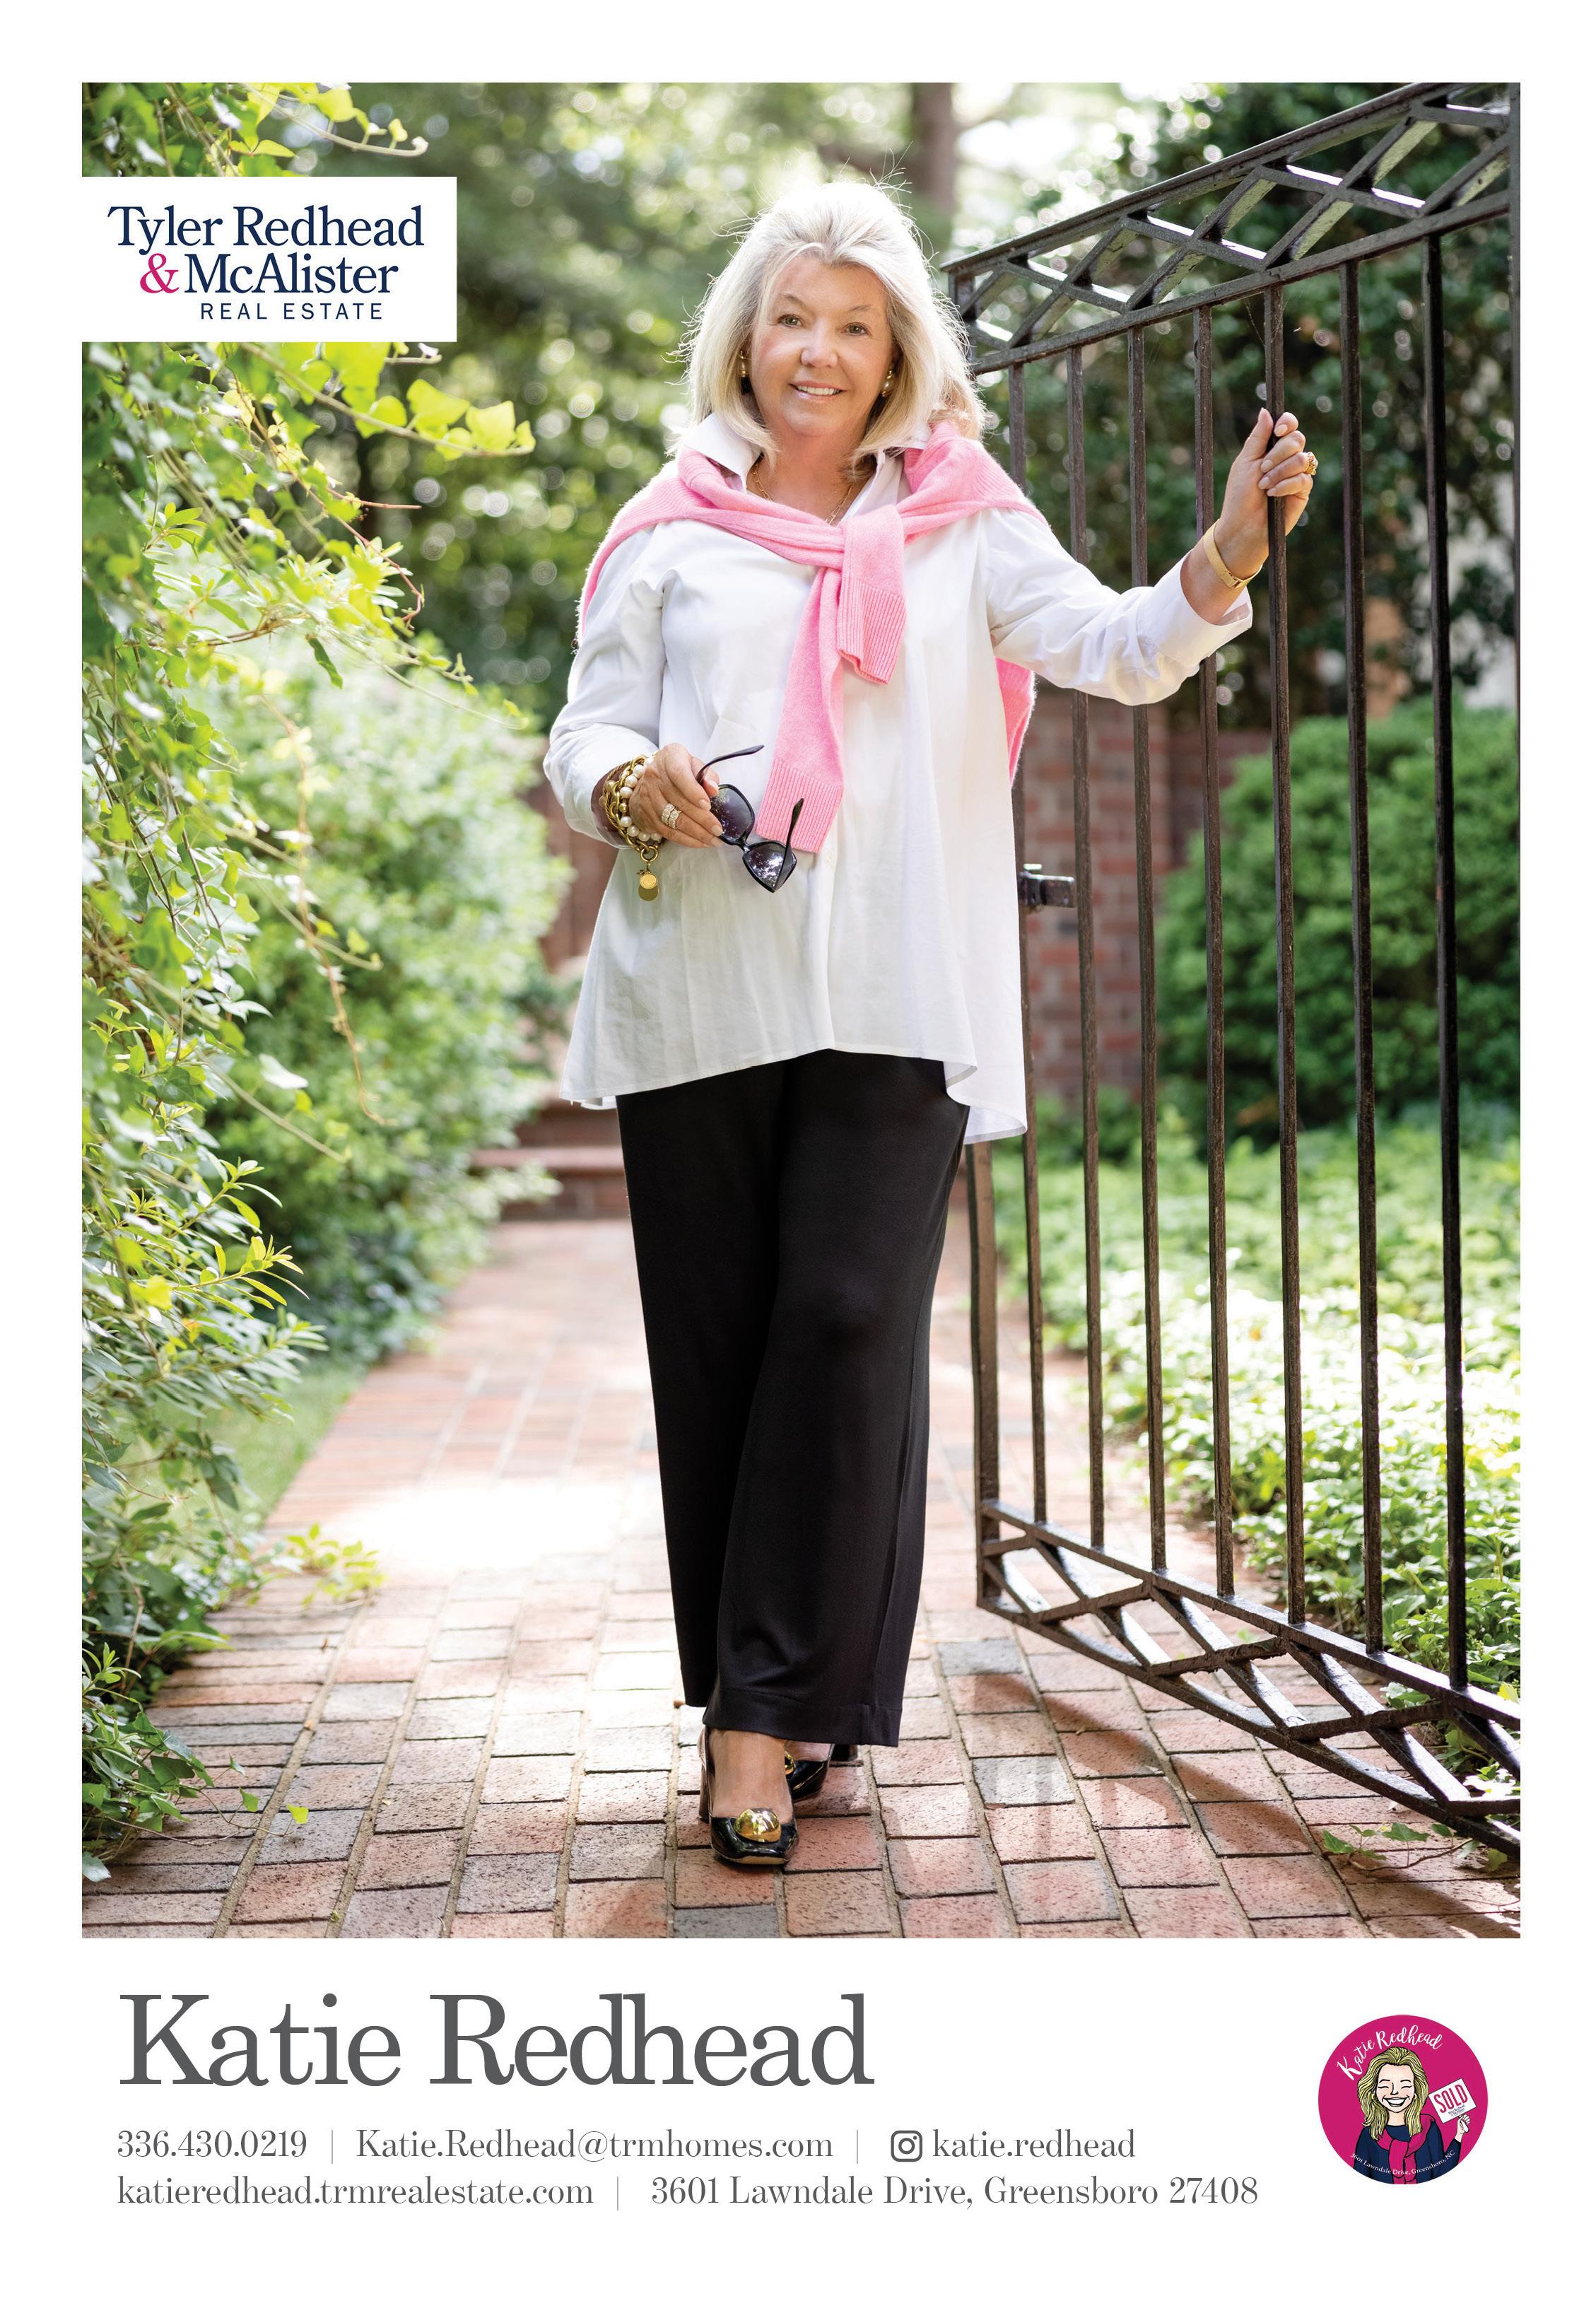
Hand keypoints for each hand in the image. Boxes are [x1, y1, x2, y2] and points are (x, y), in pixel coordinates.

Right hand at [592, 744, 722, 848]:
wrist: (650, 779)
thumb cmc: (679, 770)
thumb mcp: (693, 764)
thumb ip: (707, 774)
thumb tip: (713, 789)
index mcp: (669, 758)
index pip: (679, 774)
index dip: (693, 791)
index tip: (708, 805)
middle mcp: (655, 776)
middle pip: (679, 802)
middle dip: (702, 819)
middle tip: (718, 830)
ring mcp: (648, 796)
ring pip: (673, 820)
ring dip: (696, 833)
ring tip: (713, 840)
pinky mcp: (646, 814)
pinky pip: (667, 832)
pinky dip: (685, 840)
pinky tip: (700, 842)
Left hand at [1214, 407, 1317, 577]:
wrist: (1243, 527)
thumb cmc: (1240, 496)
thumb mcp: (1245, 462)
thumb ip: (1258, 437)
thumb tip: (1266, 411)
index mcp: (1271, 447)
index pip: (1289, 425)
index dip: (1287, 423)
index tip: (1278, 431)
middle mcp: (1286, 458)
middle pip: (1297, 439)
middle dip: (1279, 453)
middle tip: (1262, 468)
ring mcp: (1296, 474)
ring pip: (1302, 458)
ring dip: (1280, 471)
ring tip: (1264, 486)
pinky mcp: (1302, 491)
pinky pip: (1303, 479)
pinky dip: (1286, 485)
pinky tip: (1273, 495)